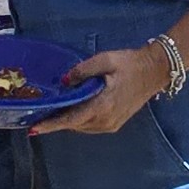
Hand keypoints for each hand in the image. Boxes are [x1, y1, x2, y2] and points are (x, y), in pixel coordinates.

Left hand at [32, 45, 168, 135]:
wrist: (155, 71)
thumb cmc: (130, 64)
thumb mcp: (105, 60)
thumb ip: (82, 70)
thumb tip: (64, 81)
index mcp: (103, 106)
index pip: (71, 119)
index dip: (51, 124)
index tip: (34, 129)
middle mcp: (106, 120)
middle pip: (74, 125)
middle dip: (56, 120)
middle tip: (38, 113)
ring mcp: (111, 124)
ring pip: (81, 127)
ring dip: (67, 120)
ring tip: (52, 111)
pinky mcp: (115, 124)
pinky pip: (90, 125)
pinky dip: (79, 120)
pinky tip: (71, 110)